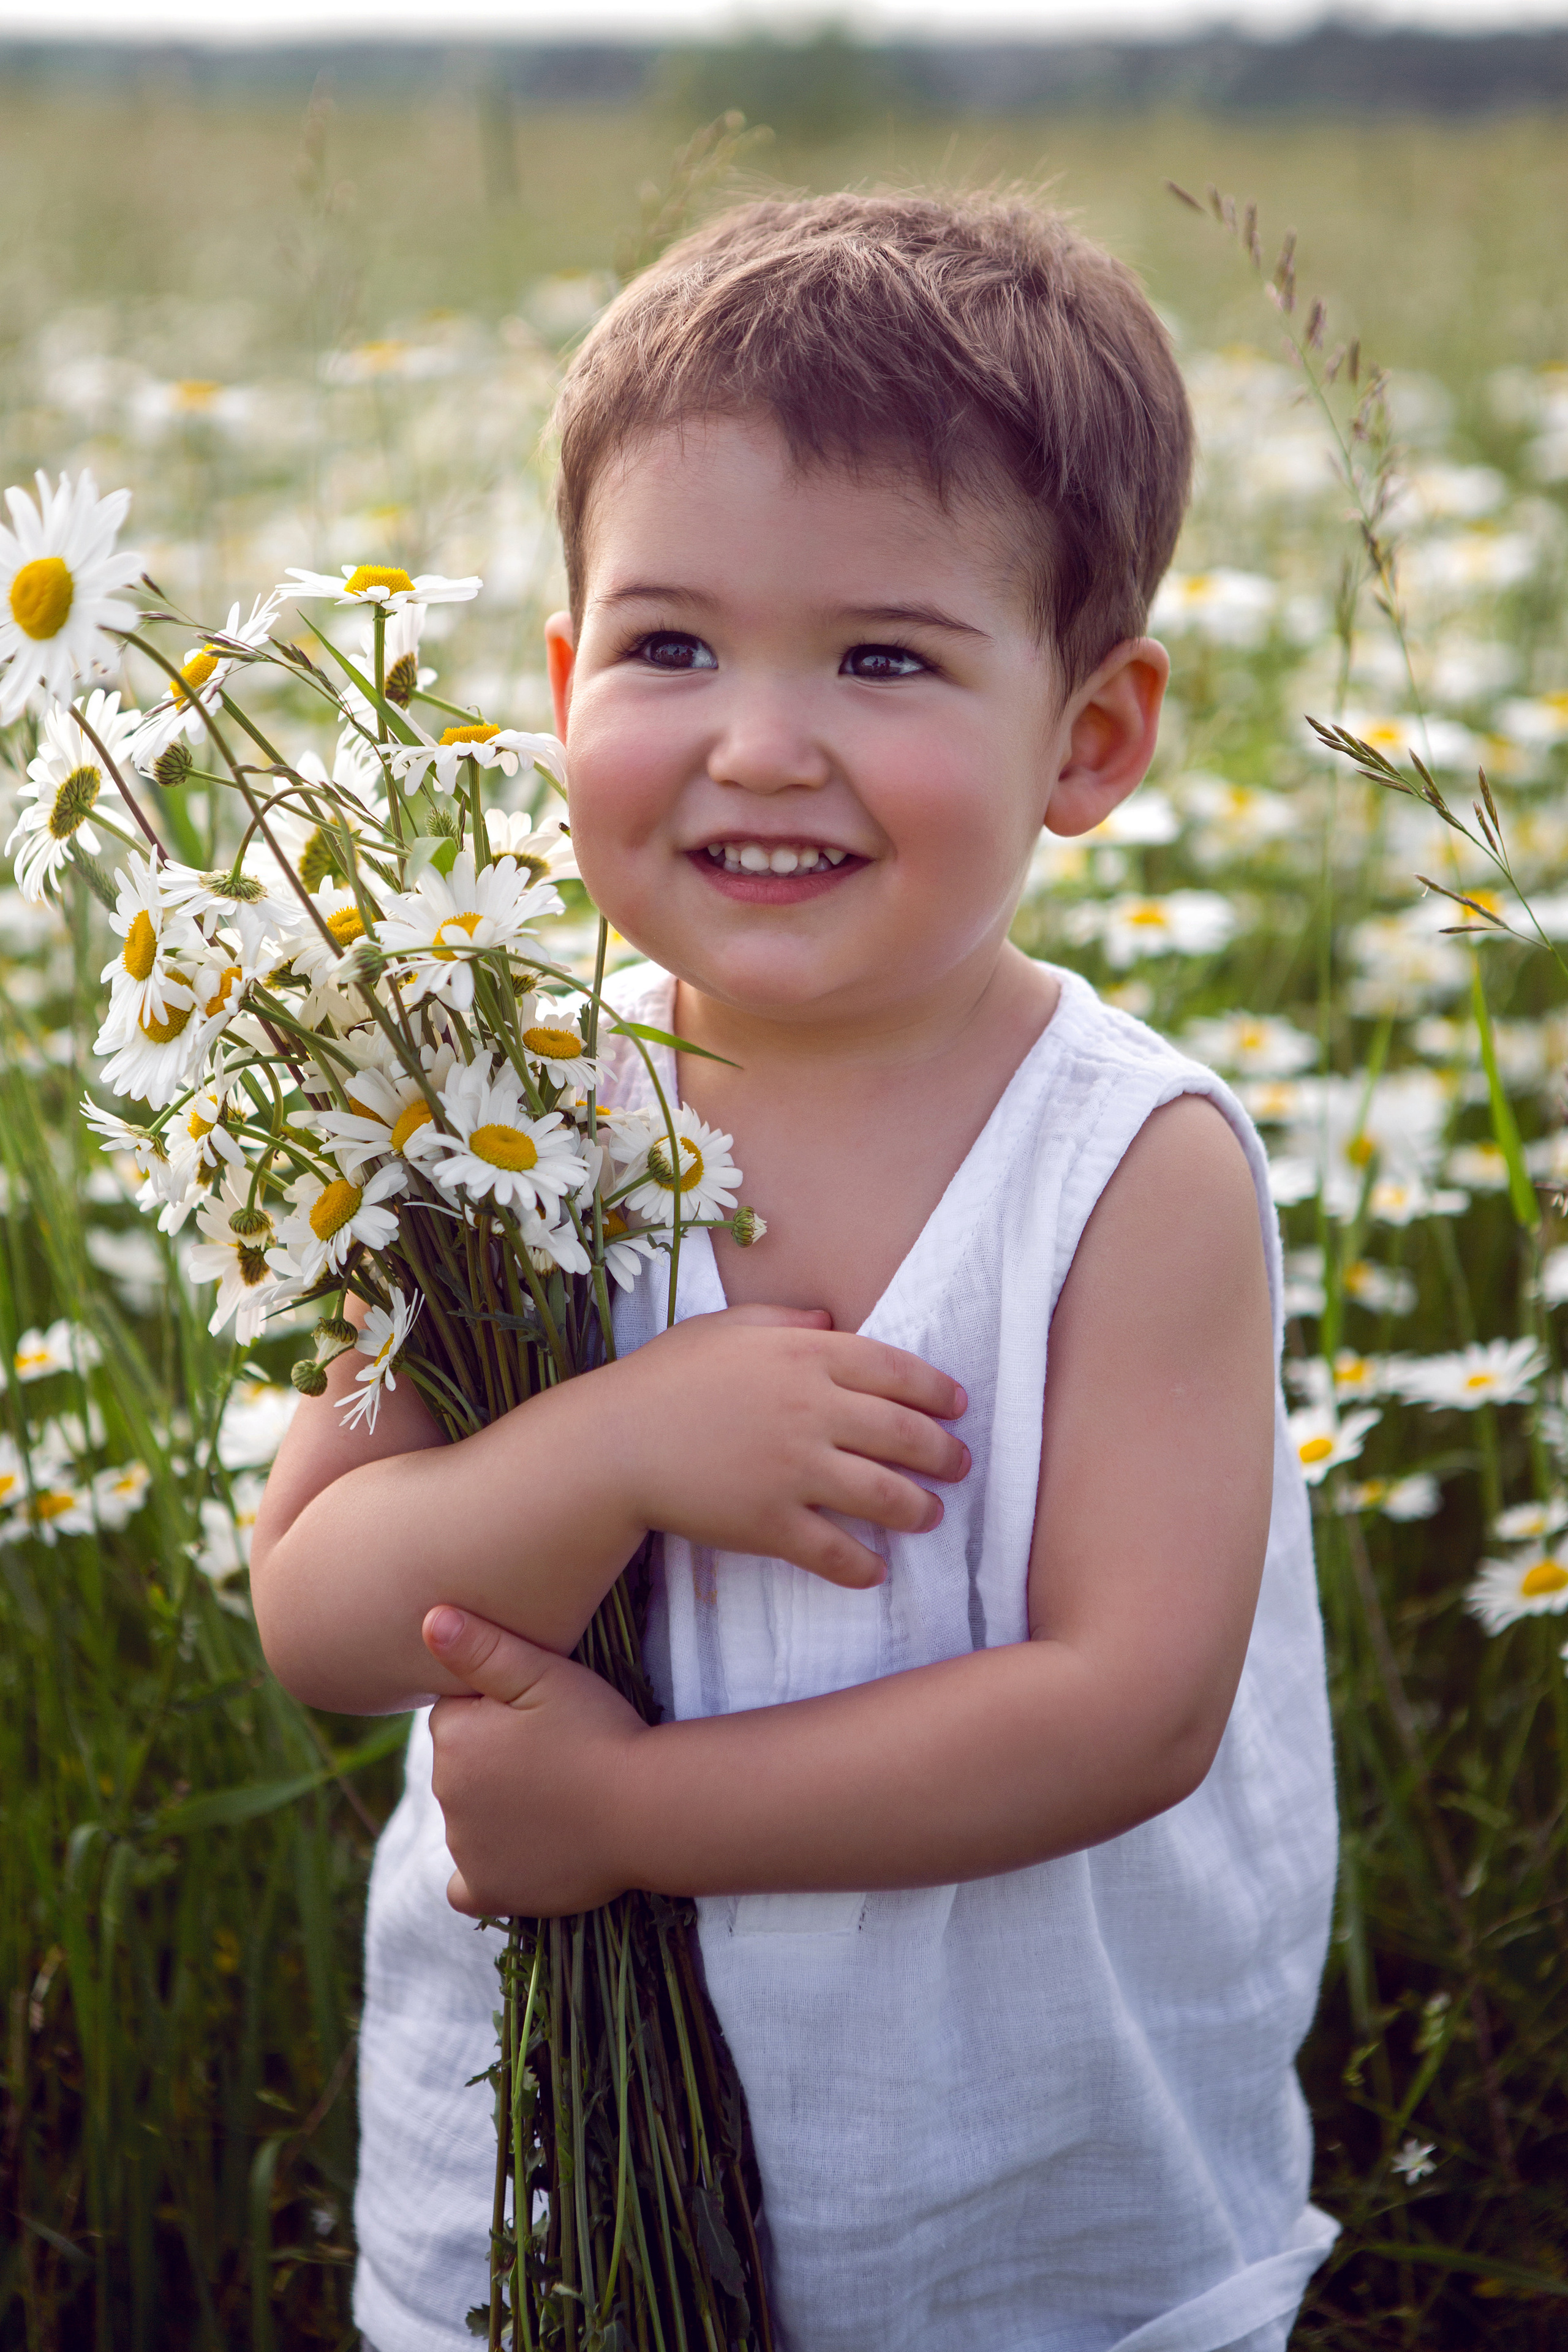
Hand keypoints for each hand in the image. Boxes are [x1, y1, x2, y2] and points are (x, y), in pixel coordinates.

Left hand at [425, 1605, 649, 1917]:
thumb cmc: (600, 1730)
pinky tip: (516, 1854)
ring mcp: (466, 1848)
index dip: (497, 1710)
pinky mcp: (491, 1888)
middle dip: (492, 1757)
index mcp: (453, 1738)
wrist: (646, 1807)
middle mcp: (446, 1795)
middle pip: (460, 1766)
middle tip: (553, 1753)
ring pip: (467, 1817)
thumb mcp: (544, 1672)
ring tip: (555, 1796)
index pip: (455, 1716)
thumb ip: (481, 1646)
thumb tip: (428, 1618)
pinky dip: (484, 1870)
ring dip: (494, 1808)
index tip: (538, 1715)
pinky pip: (466, 1884)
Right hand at [613, 1304, 968, 1588]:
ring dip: (918, 1510)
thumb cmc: (663, 1378)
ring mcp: (794, 1470)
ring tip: (929, 1516)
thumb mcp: (724, 1328)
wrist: (611, 1443)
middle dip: (944, 1454)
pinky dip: (863, 1565)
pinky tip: (876, 1570)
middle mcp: (811, 1410)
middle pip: (904, 1434)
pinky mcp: (772, 1523)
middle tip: (959, 1466)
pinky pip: (836, 1551)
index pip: (895, 1370)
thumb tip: (831, 1322)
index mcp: (804, 1356)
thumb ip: (784, 1322)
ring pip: (885, 1496)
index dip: (936, 1390)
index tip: (957, 1405)